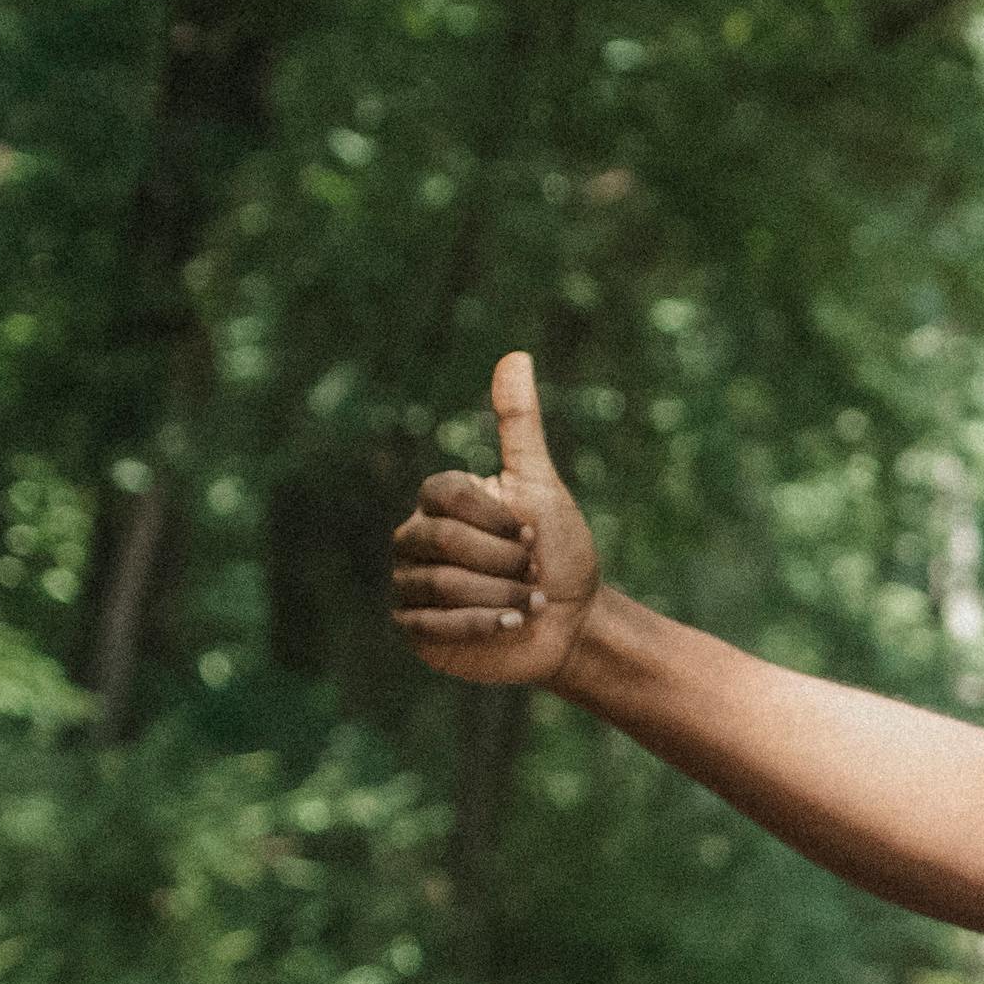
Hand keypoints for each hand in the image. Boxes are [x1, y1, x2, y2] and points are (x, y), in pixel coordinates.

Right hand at [389, 353, 605, 690]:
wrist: (574, 622)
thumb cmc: (560, 552)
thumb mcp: (542, 486)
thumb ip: (519, 425)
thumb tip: (515, 355)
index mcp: (439, 501)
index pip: (446, 495)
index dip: (497, 522)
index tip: (532, 538)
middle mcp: (414, 537)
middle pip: (441, 541)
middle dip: (502, 563)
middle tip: (533, 575)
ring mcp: (409, 583)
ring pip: (438, 584)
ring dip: (498, 596)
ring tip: (529, 603)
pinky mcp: (414, 628)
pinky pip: (430, 625)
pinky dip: (479, 626)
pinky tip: (510, 625)